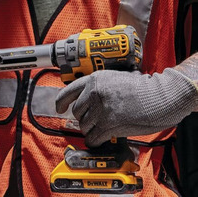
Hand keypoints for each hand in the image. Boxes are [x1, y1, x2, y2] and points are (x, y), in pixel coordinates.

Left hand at [55, 69, 197, 146]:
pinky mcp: (108, 124)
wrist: (161, 96)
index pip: (68, 91)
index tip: (59, 108)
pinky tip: (101, 139)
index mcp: (95, 80)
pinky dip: (95, 141)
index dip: (61, 102)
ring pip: (84, 125)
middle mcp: (94, 93)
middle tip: (93, 121)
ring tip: (102, 128)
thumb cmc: (144, 88)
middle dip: (83, 119)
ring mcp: (100, 109)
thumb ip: (100, 87)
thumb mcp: (116, 78)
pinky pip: (93, 137)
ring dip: (91, 130)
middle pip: (76, 112)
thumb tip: (88, 98)